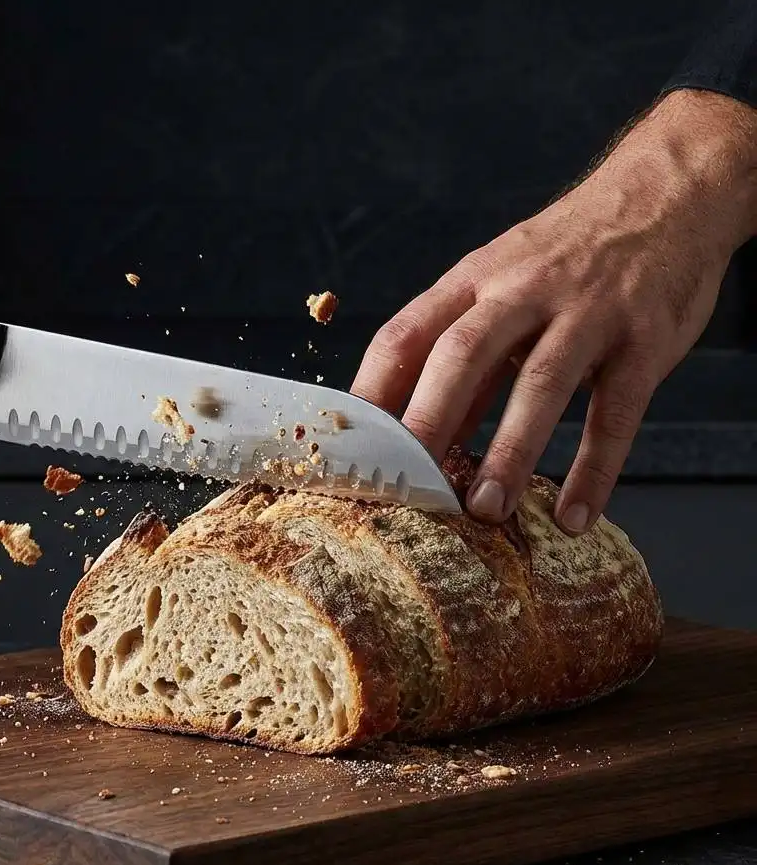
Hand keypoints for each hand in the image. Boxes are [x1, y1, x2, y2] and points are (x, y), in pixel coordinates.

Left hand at [352, 89, 756, 533]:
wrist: (667, 192)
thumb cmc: (567, 257)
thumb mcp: (501, 288)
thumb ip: (466, 362)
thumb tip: (424, 437)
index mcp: (473, 280)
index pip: (405, 335)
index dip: (372, 393)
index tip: (354, 450)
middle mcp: (523, 290)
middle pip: (463, 353)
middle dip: (430, 420)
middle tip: (409, 485)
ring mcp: (587, 311)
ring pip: (540, 382)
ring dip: (509, 452)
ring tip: (486, 510)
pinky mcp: (645, 338)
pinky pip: (616, 411)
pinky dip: (594, 469)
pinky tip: (573, 516)